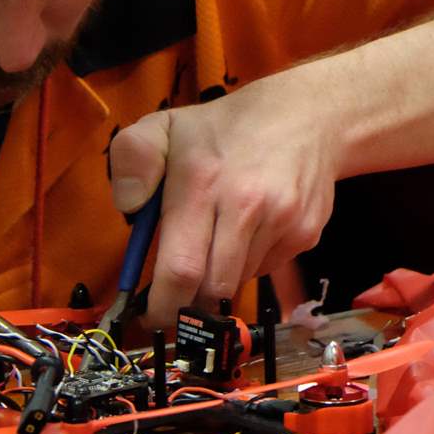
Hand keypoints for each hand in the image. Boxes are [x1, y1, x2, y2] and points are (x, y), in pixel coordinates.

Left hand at [109, 68, 340, 326]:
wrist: (305, 116)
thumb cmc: (221, 127)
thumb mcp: (163, 125)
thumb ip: (133, 158)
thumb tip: (127, 206)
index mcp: (201, 181)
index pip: (180, 268)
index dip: (163, 305)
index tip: (150, 317)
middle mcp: (245, 206)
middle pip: (211, 289)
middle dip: (188, 302)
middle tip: (174, 296)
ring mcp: (281, 223)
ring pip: (237, 283)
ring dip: (217, 278)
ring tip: (213, 241)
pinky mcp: (305, 235)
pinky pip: (265, 270)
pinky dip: (247, 264)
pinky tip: (245, 231)